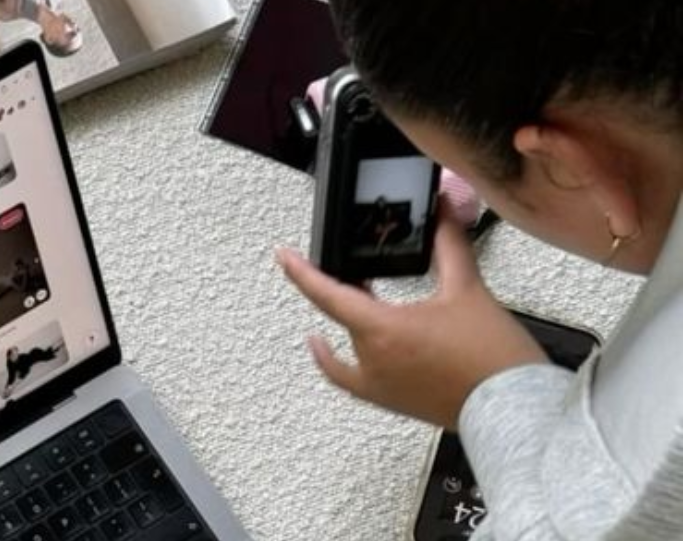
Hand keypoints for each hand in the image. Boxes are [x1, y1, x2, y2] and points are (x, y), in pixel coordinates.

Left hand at [276, 202, 545, 428]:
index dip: (301, 272)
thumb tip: (444, 210)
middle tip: (355, 265)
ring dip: (348, 318)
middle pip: (341, 314)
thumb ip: (449, 244)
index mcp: (383, 330)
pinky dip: (334, 361)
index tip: (283, 256)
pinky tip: (329, 349)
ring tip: (358, 294)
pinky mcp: (390, 400)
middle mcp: (372, 359)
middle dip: (345, 286)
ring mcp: (378, 383)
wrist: (514, 408)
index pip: (328, 294)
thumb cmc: (492, 358)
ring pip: (345, 344)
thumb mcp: (469, 289)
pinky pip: (348, 378)